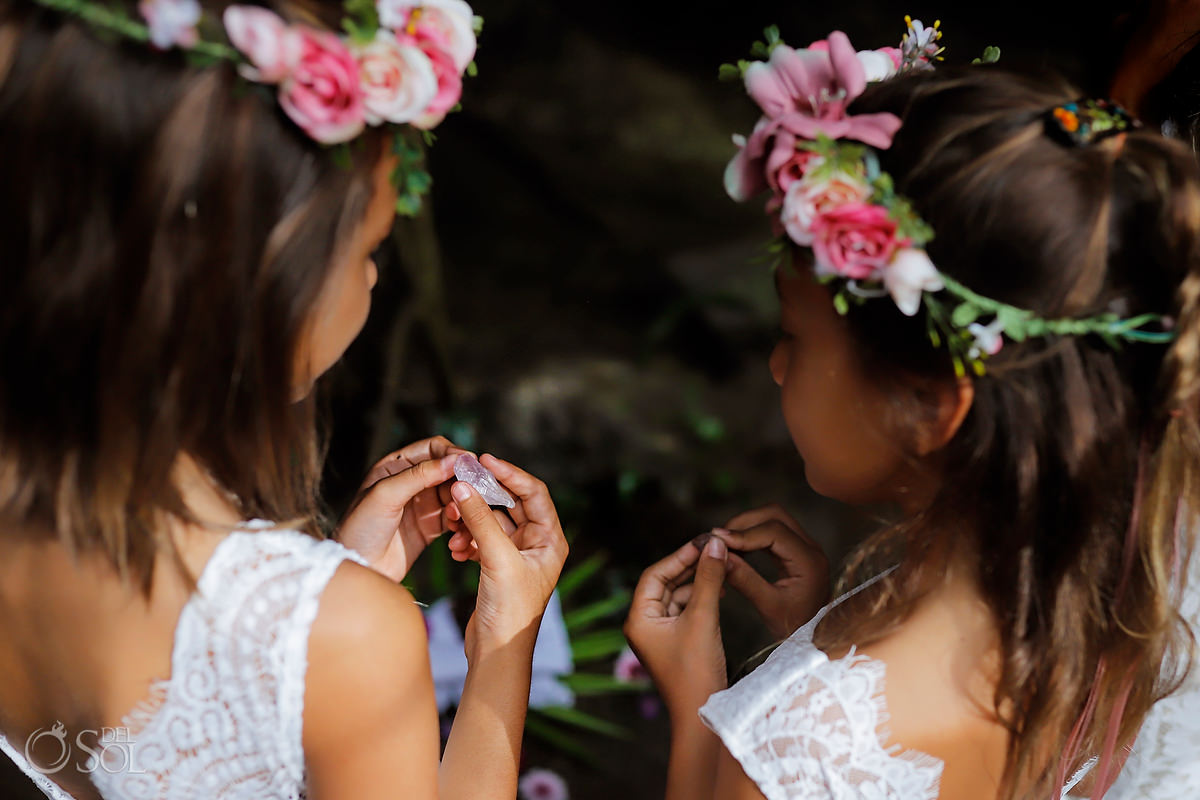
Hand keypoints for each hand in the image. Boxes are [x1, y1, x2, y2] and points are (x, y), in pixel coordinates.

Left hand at [337, 436, 468, 581]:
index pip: (432, 448)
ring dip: (462, 502)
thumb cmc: (361, 528)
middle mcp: (411, 482)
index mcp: (396, 466)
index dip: (452, 453)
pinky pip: (454, 517)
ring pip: (454, 494)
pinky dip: (460, 521)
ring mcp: (422, 505)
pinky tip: (457, 530)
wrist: (358, 569)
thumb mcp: (386, 495)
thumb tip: (454, 460)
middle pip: (448, 470)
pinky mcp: (430, 527)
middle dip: (463, 479)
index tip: (470, 463)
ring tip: (457, 515)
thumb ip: (419, 475)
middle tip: (477, 489)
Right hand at [451, 455, 568, 659]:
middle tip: (460, 485)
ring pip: (492, 521)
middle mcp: (538, 544)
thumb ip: (480, 520)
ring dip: (472, 520)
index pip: (534, 492)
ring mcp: (518, 555)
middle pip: (510, 504)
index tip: (484, 460)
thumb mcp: (496, 559)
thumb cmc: (510, 611)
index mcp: (551, 540)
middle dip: (484, 497)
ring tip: (454, 527)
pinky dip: (467, 539)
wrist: (496, 652)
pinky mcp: (498, 566)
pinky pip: (481, 539)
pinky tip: (455, 549)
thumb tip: (463, 485)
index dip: (510, 473)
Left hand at [624, 537, 729, 719]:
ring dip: (699, 580)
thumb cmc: (697, 672)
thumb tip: (715, 545)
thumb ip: (708, 579)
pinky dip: (702, 596)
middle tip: (716, 548)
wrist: (703, 714)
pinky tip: (721, 587)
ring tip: (723, 565)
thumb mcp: (703, 619)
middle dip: (691, 565)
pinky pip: (687, 609)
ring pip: (678, 595)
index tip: (704, 541)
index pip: (655, 574)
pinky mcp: (677, 640)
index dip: (679, 556)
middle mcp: (644, 623)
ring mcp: (660, 633)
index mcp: (638, 618)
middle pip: (666, 582)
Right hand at [714, 505, 829, 639]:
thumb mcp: (768, 607)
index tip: (717, 540)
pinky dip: (752, 534)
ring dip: (747, 526)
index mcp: (809, 561)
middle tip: (719, 539)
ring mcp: (805, 547)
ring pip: (773, 518)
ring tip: (725, 543)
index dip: (743, 533)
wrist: (815, 638)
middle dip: (744, 522)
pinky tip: (737, 549)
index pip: (774, 531)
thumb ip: (745, 580)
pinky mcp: (797, 551)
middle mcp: (811, 548)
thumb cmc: (794, 627)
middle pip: (775, 515)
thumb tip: (720, 556)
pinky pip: (773, 531)